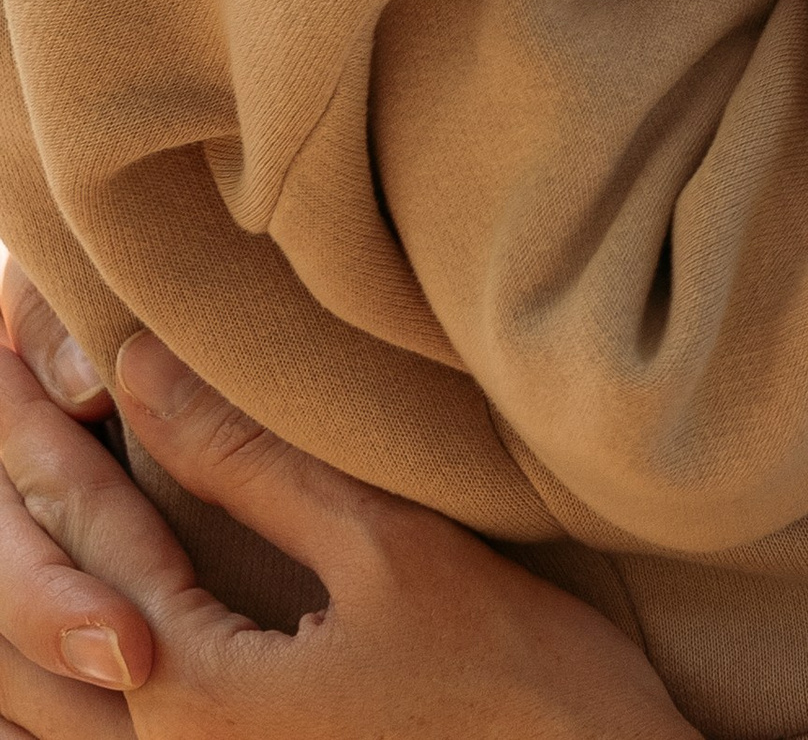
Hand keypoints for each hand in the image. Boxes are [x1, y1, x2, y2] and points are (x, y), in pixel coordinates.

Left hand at [0, 272, 694, 739]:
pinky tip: (69, 659)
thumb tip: (146, 367)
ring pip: (55, 704)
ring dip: (36, 594)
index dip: (60, 432)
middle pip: (53, 621)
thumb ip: (251, 463)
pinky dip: (64, 692)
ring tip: (22, 508)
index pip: (98, 539)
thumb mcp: (384, 544)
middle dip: (25, 508)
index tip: (25, 352)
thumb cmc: (510, 676)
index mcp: (196, 697)